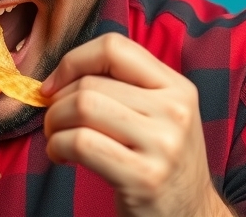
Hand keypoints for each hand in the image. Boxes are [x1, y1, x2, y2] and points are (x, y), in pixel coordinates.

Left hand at [41, 33, 231, 216]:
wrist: (191, 215)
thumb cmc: (160, 160)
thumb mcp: (159, 113)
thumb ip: (122, 86)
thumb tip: (58, 75)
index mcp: (176, 86)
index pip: (113, 47)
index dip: (73, 61)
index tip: (54, 85)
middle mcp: (174, 110)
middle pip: (89, 83)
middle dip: (56, 102)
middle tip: (54, 121)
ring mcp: (162, 144)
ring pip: (81, 107)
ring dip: (54, 123)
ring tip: (57, 138)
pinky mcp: (144, 176)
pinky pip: (80, 143)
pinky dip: (57, 146)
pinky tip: (62, 157)